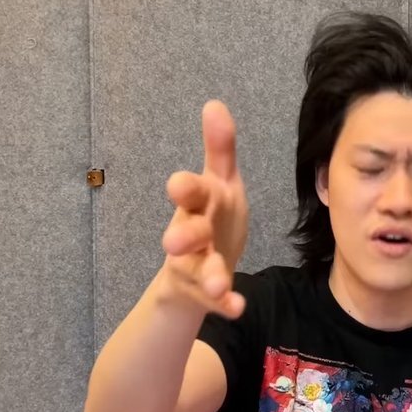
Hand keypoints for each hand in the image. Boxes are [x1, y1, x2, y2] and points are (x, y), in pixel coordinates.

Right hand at [158, 100, 250, 318]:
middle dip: (182, 236)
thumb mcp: (219, 183)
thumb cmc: (211, 217)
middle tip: (173, 242)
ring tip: (219, 285)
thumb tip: (215, 104)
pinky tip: (238, 307)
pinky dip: (226, 303)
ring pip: (200, 271)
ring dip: (210, 276)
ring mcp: (196, 265)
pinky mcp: (205, 292)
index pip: (189, 193)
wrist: (195, 271)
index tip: (178, 185)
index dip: (184, 189)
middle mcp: (192, 233)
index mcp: (198, 204)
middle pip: (186, 233)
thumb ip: (219, 149)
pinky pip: (216, 300)